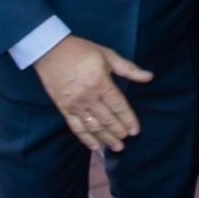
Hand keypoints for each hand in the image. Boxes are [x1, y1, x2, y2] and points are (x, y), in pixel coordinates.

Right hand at [32, 35, 152, 151]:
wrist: (49, 50)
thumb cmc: (81, 50)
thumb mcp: (107, 54)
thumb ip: (128, 68)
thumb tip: (149, 76)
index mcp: (101, 83)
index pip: (118, 106)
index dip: (128, 119)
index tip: (135, 130)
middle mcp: (88, 97)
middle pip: (107, 119)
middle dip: (119, 131)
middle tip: (127, 140)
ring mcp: (75, 105)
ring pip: (93, 126)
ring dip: (106, 138)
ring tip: (116, 147)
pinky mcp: (64, 109)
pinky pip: (76, 128)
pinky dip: (86, 138)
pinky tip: (94, 146)